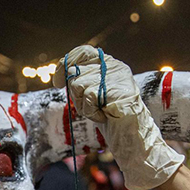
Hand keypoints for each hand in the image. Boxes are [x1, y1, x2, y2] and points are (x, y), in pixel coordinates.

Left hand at [54, 45, 183, 189]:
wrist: (132, 138)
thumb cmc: (111, 119)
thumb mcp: (93, 96)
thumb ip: (82, 82)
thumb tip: (63, 73)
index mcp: (110, 65)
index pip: (83, 52)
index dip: (66, 63)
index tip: (57, 82)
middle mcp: (115, 67)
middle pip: (76, 72)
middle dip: (75, 95)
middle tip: (90, 107)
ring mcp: (118, 78)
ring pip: (79, 84)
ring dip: (83, 105)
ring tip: (99, 112)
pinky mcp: (119, 90)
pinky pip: (89, 96)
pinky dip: (90, 111)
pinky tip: (103, 116)